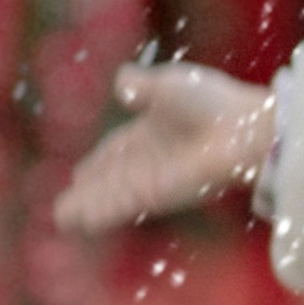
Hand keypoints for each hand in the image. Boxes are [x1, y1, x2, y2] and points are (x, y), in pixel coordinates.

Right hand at [54, 62, 275, 234]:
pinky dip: (98, 211)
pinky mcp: (155, 195)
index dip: (97, 162)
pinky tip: (77, 222)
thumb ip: (140, 85)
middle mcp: (150, 159)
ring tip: (62, 220)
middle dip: (87, 192)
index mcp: (152, 129)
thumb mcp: (168, 84)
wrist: (242, 130)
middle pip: (110, 179)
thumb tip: (121, 82)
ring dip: (86, 207)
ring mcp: (151, 179)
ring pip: (109, 196)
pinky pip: (119, 204)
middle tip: (64, 206)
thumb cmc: (212, 102)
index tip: (79, 174)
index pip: (117, 151)